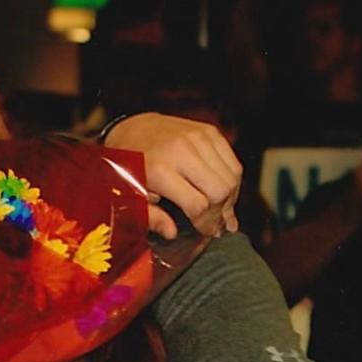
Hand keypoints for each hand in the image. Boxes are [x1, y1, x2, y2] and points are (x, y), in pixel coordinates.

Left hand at [104, 113, 241, 238]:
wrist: (130, 128)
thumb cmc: (128, 165)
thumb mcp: (130, 195)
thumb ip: (150, 216)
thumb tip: (172, 233)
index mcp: (159, 170)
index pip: (198, 204)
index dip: (205, 223)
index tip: (205, 232)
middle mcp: (181, 151)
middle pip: (220, 191)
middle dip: (220, 213)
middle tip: (216, 224)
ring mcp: (198, 138)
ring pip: (232, 176)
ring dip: (230, 198)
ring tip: (222, 210)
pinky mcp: (209, 131)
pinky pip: (233, 162)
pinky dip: (232, 180)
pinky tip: (223, 192)